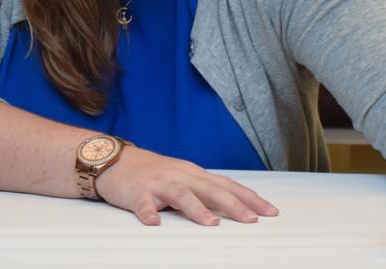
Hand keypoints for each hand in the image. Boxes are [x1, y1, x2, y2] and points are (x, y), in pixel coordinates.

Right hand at [94, 146, 278, 225]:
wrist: (115, 160)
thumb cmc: (153, 173)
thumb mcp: (184, 178)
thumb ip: (206, 191)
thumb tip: (238, 206)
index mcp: (194, 174)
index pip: (228, 186)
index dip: (249, 198)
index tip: (270, 211)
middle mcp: (181, 176)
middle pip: (211, 189)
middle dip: (234, 204)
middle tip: (252, 220)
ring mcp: (159, 183)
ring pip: (181, 195)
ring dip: (197, 209)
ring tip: (212, 223)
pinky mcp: (137, 193)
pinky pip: (143, 204)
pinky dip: (149, 213)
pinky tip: (155, 223)